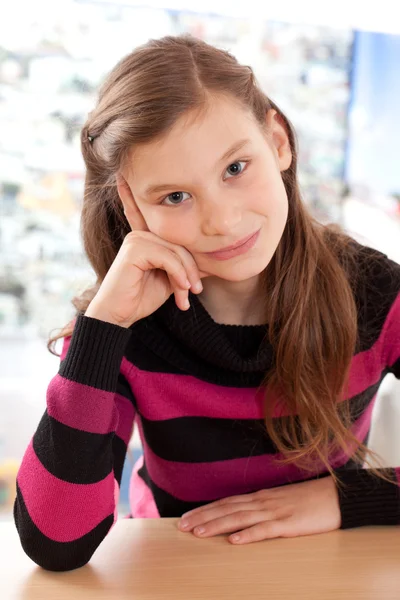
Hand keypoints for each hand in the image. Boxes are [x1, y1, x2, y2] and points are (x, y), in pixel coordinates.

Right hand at [85, 174, 207, 327]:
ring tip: (186, 295)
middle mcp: (139, 234)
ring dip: (186, 276)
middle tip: (194, 291)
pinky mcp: (135, 250)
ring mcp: (136, 239)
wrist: (120, 316)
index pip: (149, 215)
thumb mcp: (170, 279)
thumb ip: (185, 265)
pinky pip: (169, 258)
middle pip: (180, 242)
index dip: (140, 195)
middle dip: (190, 269)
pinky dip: (178, 275)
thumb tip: (210, 261)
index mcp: (145, 238)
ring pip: (177, 251)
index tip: (130, 174)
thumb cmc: (141, 297)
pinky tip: (179, 292)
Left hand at [178, 477, 340, 544]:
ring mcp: (275, 512)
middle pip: (227, 509)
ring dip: (217, 526)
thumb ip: (262, 508)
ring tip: (198, 533)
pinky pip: (265, 530)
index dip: (206, 510)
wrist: (337, 496)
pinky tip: (234, 541)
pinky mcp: (288, 524)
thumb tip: (242, 519)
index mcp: (261, 497)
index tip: (187, 518)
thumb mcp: (281, 502)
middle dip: (203, 518)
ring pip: (240, 519)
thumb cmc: (309, 501)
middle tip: (181, 527)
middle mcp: (263, 502)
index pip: (226, 503)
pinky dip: (248, 535)